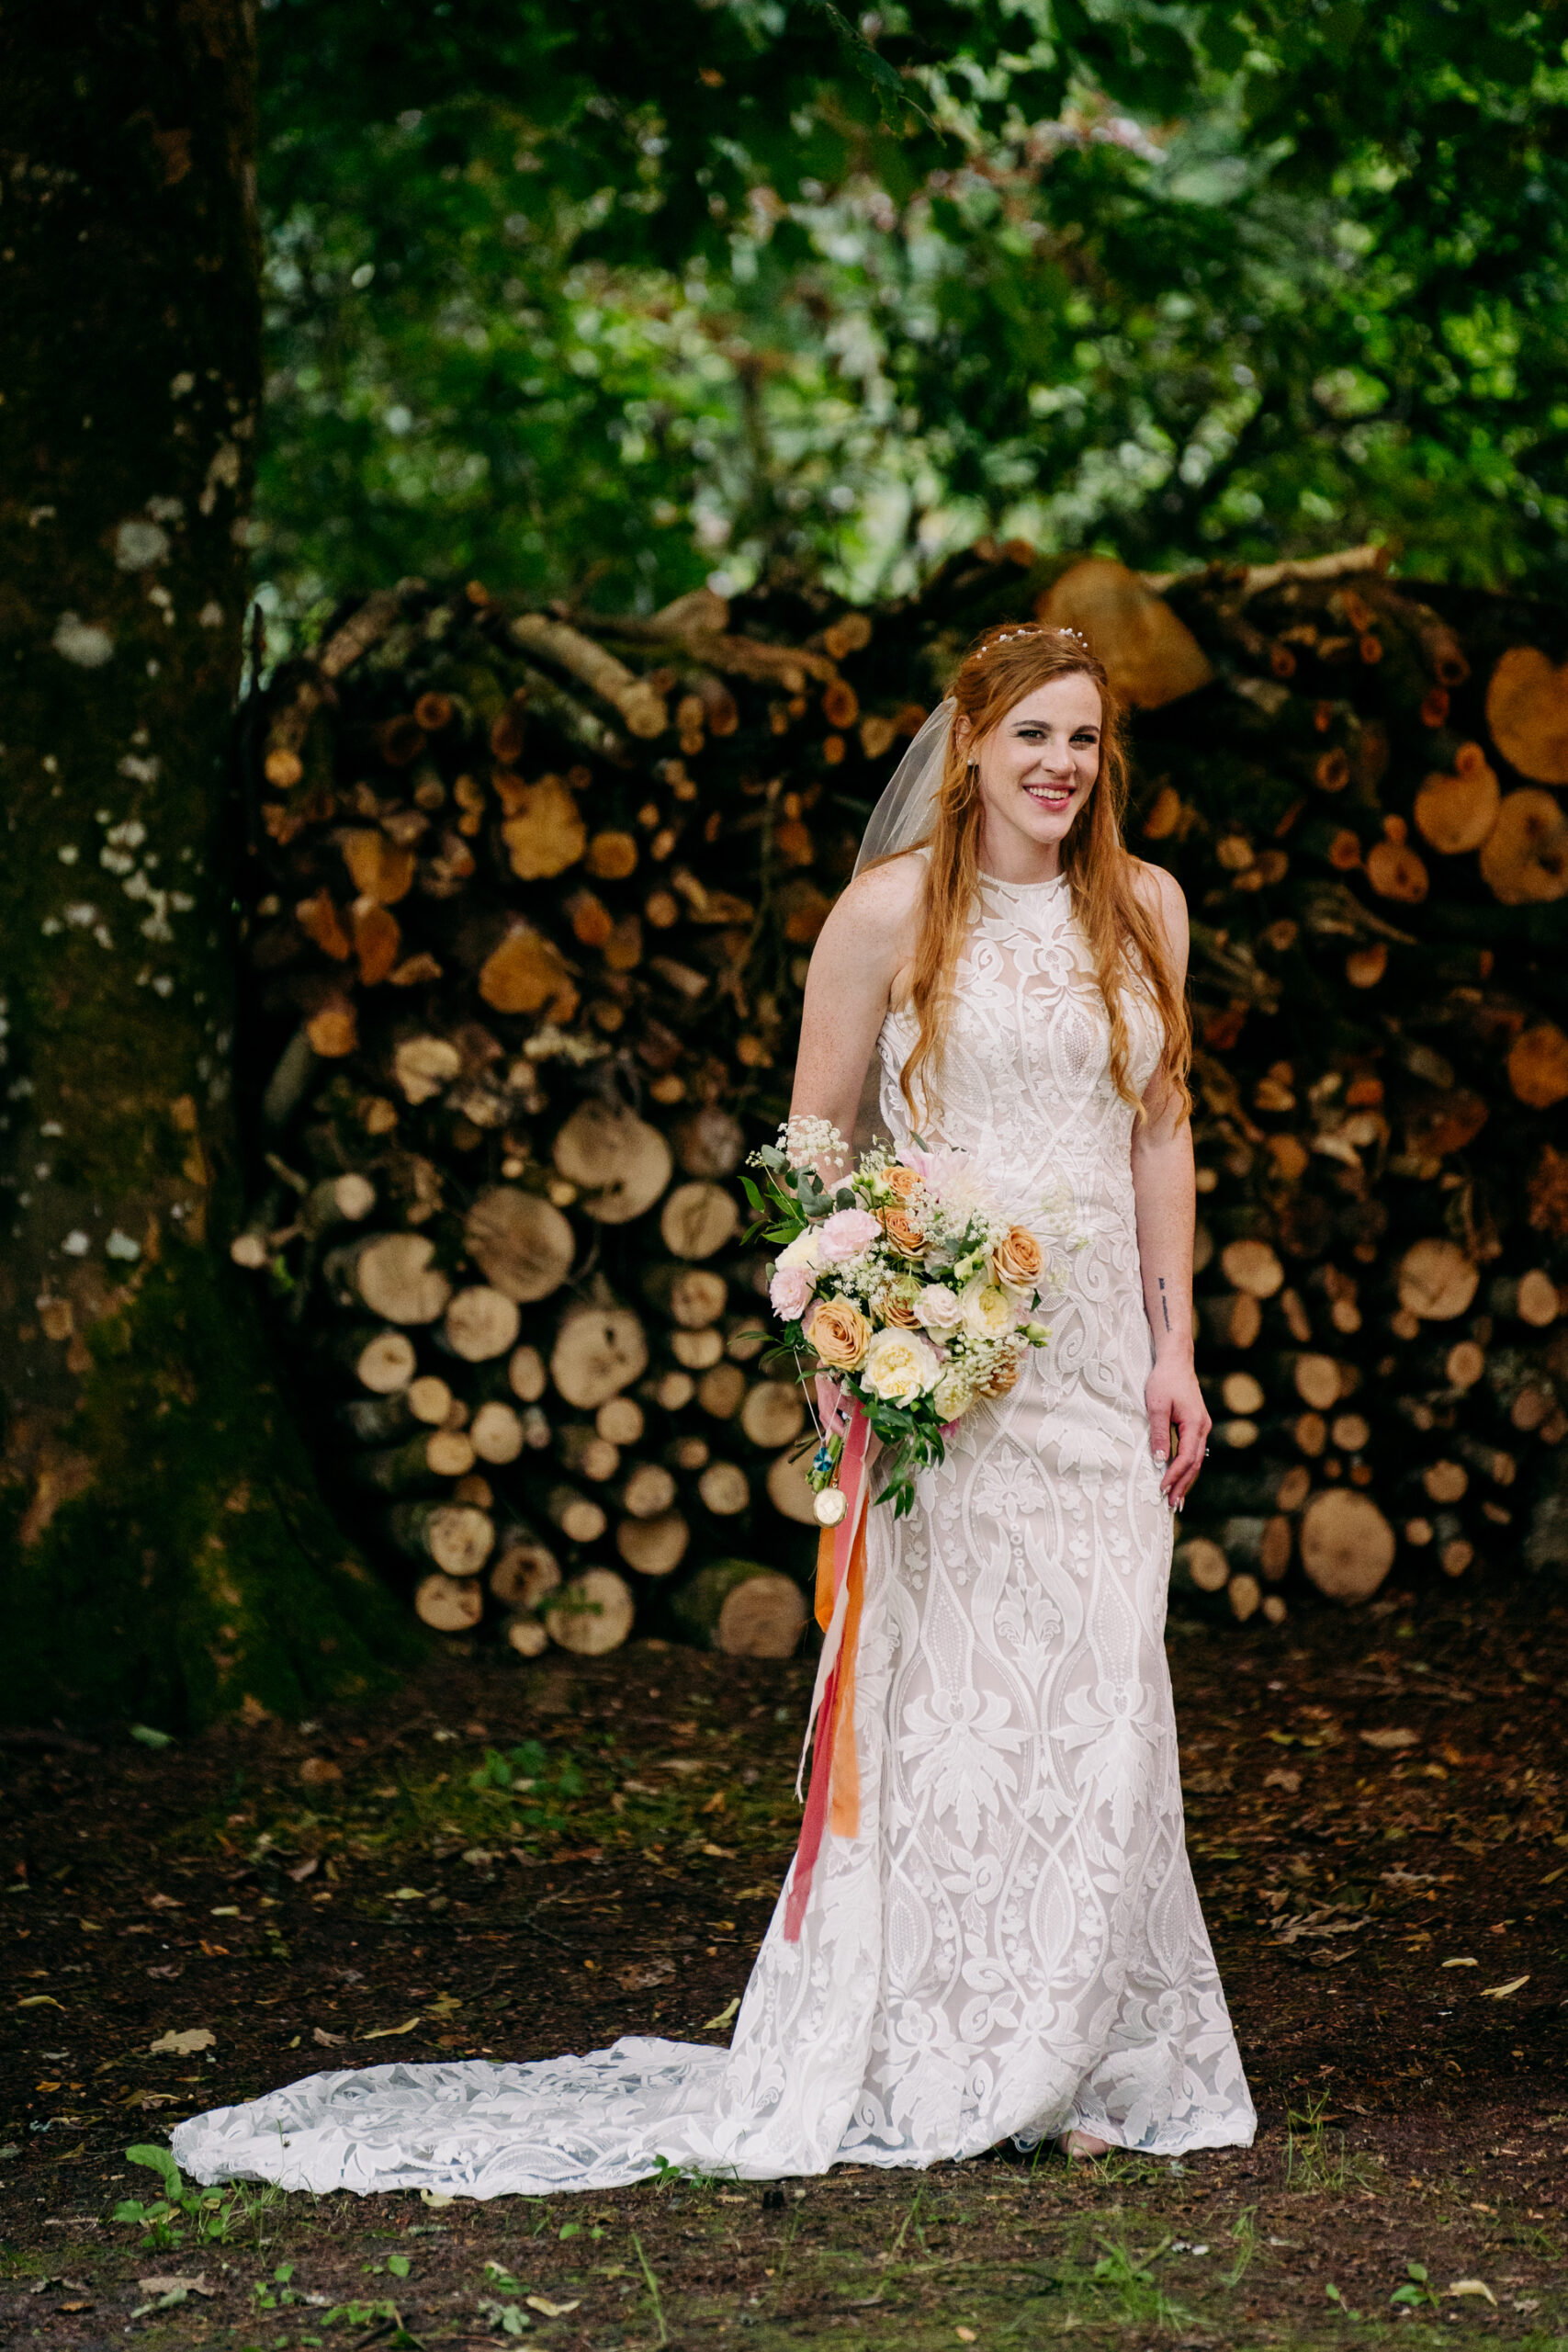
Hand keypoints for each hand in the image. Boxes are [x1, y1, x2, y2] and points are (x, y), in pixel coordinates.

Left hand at [1145, 1356, 1209, 1508]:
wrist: (1176, 1361)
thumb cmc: (1163, 1380)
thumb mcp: (1156, 1405)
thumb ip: (1158, 1433)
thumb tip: (1159, 1460)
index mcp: (1195, 1423)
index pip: (1186, 1457)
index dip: (1174, 1475)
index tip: (1161, 1488)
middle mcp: (1203, 1427)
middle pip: (1195, 1464)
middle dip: (1183, 1485)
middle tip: (1172, 1505)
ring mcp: (1202, 1426)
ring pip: (1196, 1459)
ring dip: (1186, 1479)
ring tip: (1176, 1499)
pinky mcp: (1197, 1425)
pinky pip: (1193, 1451)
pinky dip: (1186, 1467)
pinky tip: (1179, 1477)